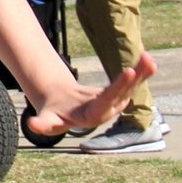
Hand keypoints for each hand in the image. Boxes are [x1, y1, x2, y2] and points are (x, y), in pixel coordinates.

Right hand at [25, 52, 157, 136]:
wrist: (64, 112)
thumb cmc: (54, 115)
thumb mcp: (48, 120)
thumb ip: (42, 124)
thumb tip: (32, 125)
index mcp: (93, 116)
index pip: (109, 100)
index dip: (119, 86)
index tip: (129, 72)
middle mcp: (109, 110)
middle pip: (124, 92)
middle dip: (136, 78)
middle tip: (146, 62)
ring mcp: (116, 103)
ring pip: (132, 87)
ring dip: (142, 72)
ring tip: (149, 57)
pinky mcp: (118, 95)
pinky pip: (131, 83)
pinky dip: (140, 71)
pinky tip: (147, 59)